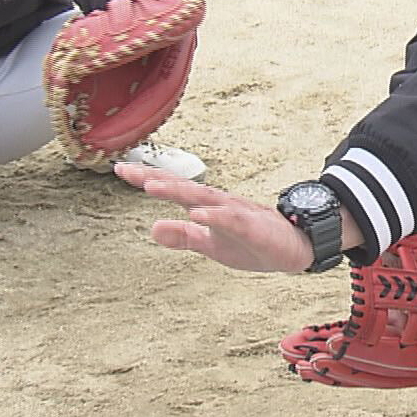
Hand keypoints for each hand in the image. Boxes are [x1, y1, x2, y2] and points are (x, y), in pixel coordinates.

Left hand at [117, 164, 319, 273]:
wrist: (297, 248)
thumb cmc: (254, 243)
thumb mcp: (212, 244)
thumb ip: (184, 236)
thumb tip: (152, 229)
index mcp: (208, 206)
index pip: (173, 188)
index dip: (147, 178)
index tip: (120, 168)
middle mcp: (219, 202)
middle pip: (183, 187)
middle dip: (154, 178)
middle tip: (125, 169)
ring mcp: (236, 212)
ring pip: (204, 197)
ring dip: (178, 191)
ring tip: (152, 186)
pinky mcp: (253, 226)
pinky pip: (232, 219)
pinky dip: (215, 215)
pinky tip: (198, 213)